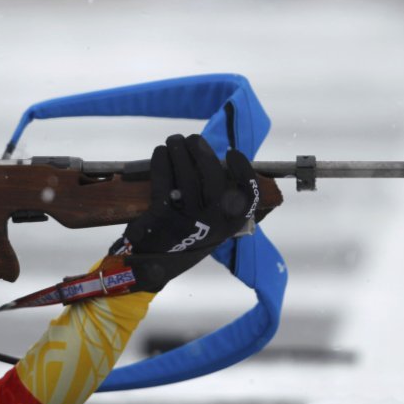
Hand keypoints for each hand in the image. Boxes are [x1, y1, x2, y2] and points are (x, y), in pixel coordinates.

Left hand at [117, 134, 258, 291]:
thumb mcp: (213, 224)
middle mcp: (213, 222)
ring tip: (173, 141)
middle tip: (191, 139)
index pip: (247, 194)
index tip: (232, 153)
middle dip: (201, 150)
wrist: (156, 263)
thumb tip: (213, 158)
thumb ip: (220, 199)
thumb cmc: (188, 234)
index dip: (243, 170)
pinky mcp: (163, 217)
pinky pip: (163, 181)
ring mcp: (188, 219)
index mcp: (230, 224)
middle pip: (212, 176)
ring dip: (178, 151)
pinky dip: (161, 163)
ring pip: (186, 175)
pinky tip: (160, 154)